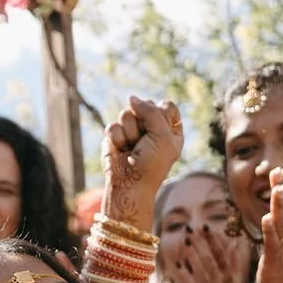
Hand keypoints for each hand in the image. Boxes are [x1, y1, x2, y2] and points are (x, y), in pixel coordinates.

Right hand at [102, 95, 182, 222]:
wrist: (130, 184)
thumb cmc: (152, 164)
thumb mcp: (162, 136)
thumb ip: (151, 111)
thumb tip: (131, 98)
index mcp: (170, 129)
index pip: (166, 105)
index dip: (160, 113)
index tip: (160, 130)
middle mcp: (151, 128)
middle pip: (144, 106)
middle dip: (143, 123)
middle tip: (145, 142)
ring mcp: (132, 132)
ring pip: (126, 113)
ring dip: (129, 132)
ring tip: (133, 148)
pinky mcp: (115, 137)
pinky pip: (112, 126)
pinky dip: (117, 139)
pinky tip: (121, 151)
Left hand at [175, 219, 247, 282]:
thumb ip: (239, 263)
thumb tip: (238, 242)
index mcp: (232, 279)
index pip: (223, 256)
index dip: (215, 242)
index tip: (208, 228)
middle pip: (209, 259)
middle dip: (200, 243)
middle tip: (192, 229)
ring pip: (198, 269)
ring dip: (191, 253)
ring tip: (185, 240)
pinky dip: (181, 274)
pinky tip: (176, 264)